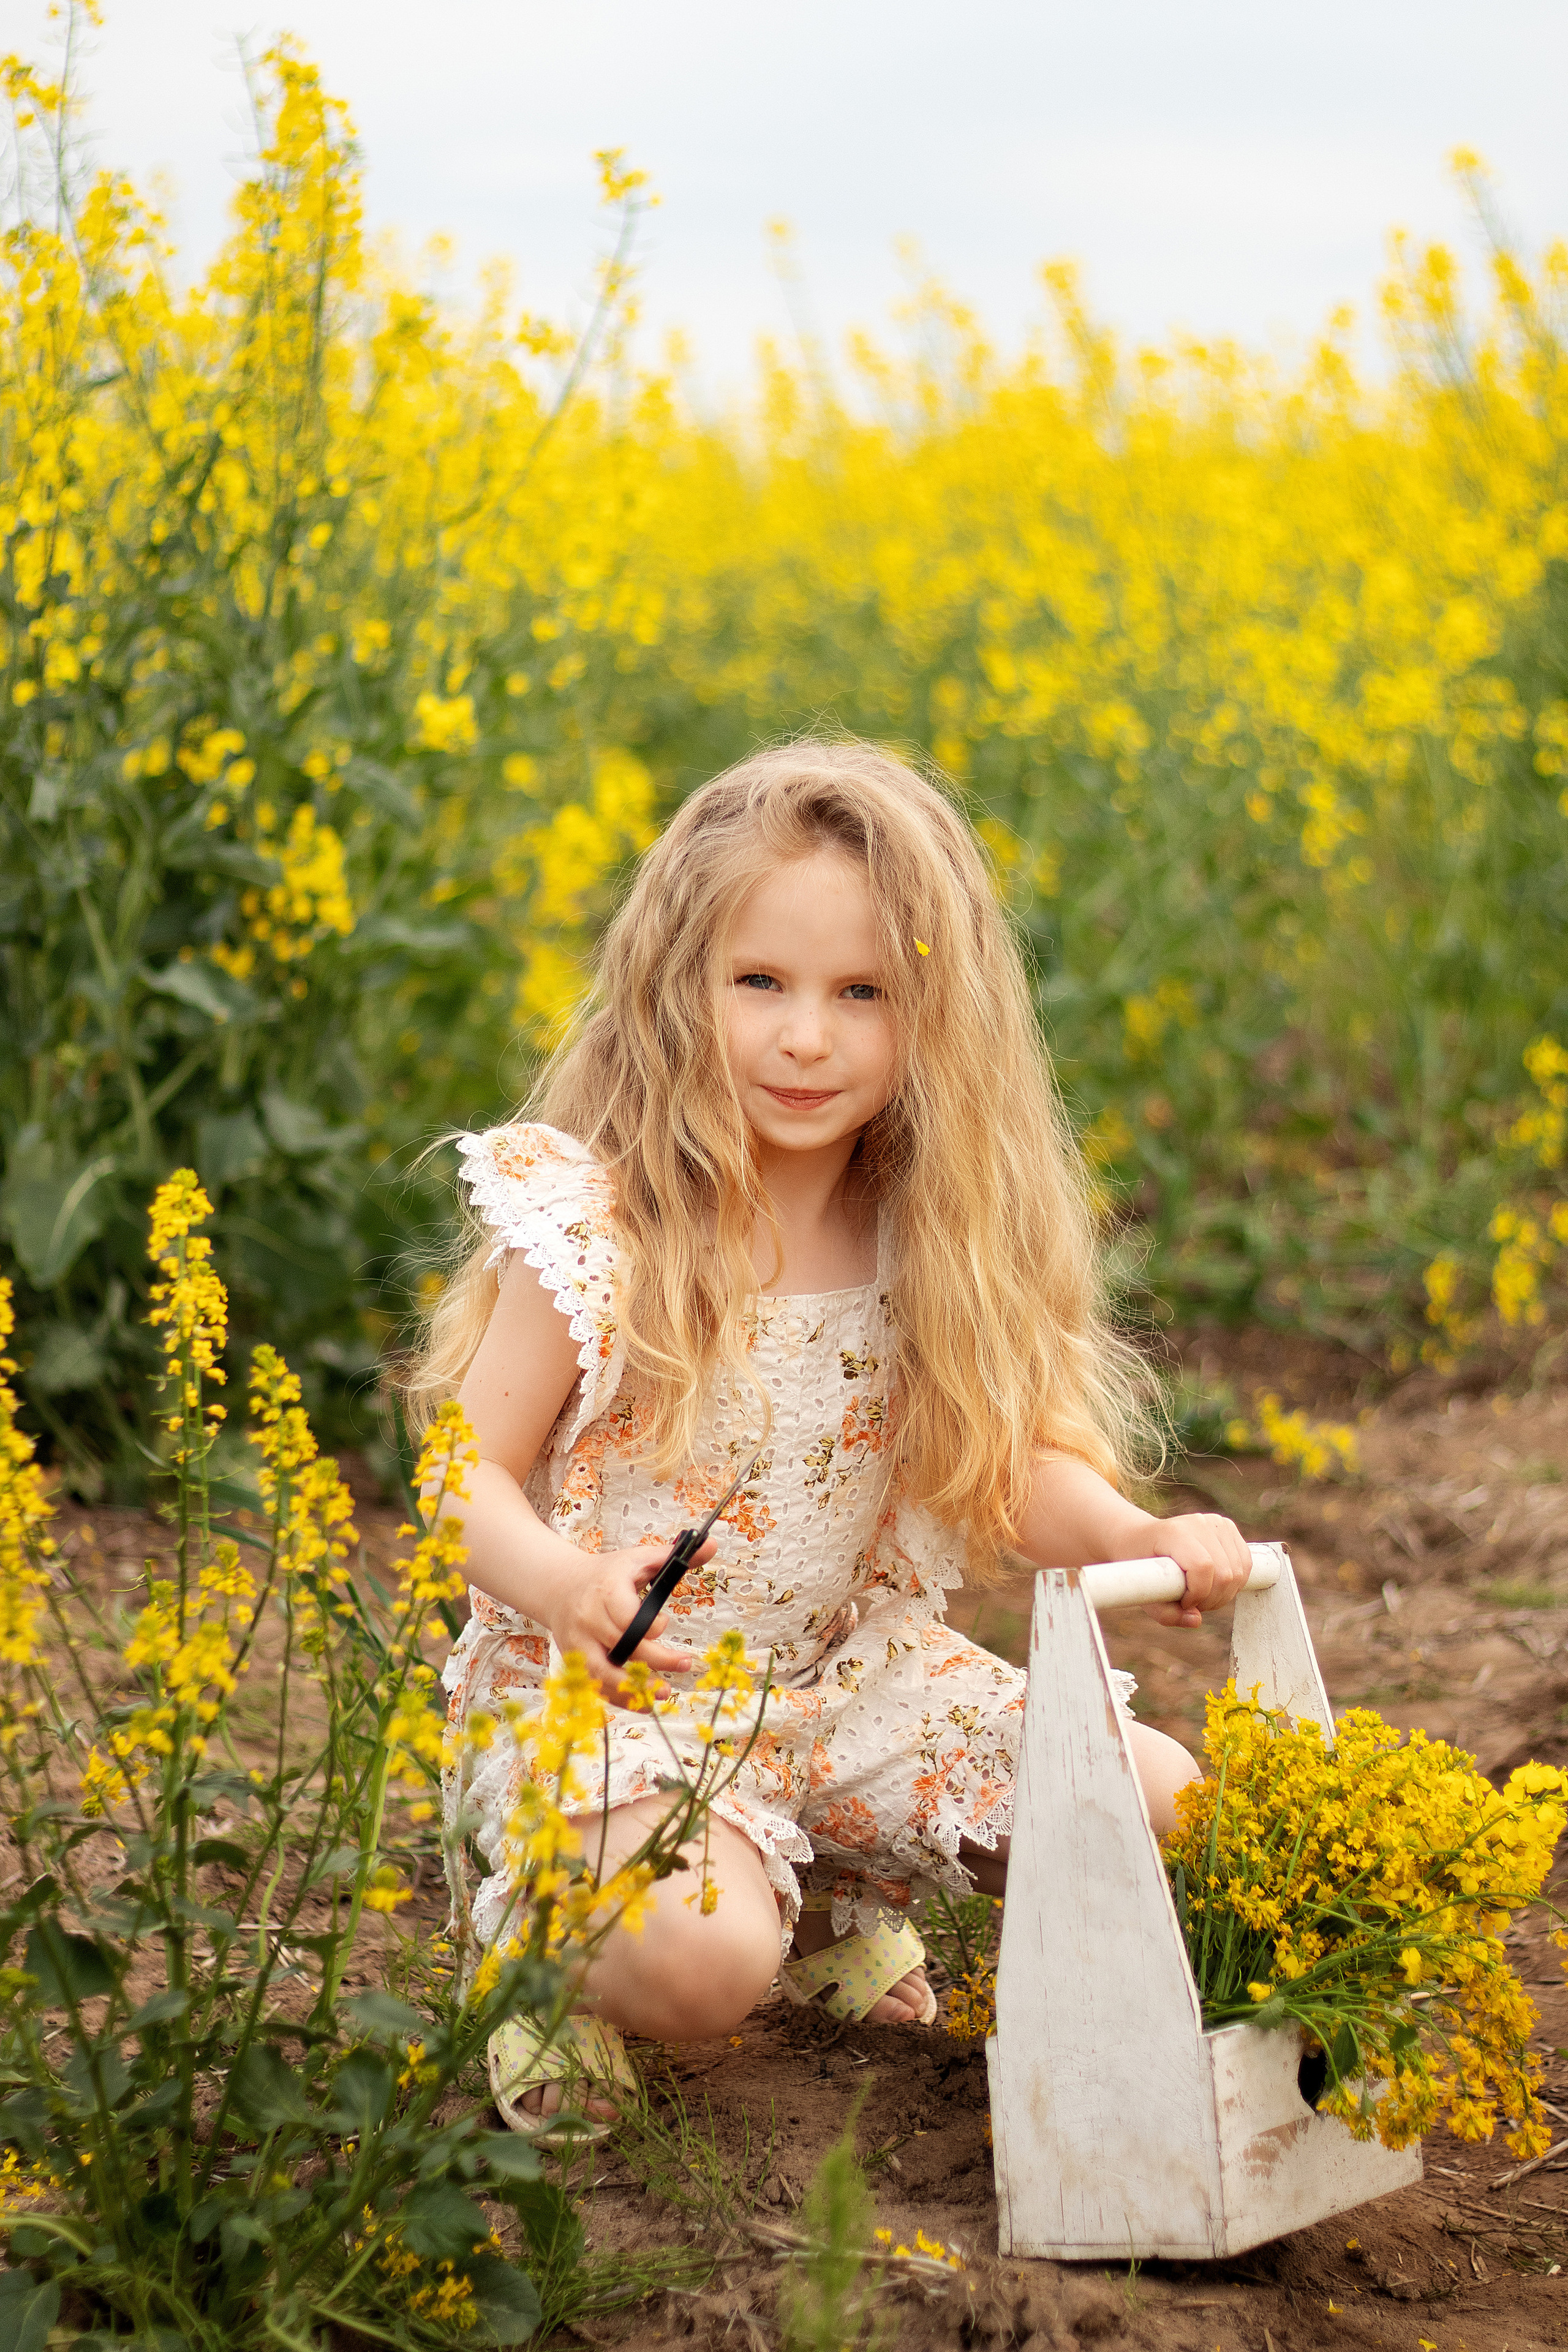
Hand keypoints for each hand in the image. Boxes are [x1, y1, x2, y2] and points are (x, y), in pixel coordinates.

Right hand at [539, 1537, 716, 1699]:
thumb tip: (712, 1544)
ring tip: (663, 1693)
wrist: (560, 1587)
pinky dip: (618, 1697)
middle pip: (623, 1646)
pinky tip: (642, 1703)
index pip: (628, 1616)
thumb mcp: (638, 1559)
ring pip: (604, 1672)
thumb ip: (673, 1556)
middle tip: (685, 1663)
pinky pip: (595, 1684)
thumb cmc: (607, 1574)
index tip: (664, 1624)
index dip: (650, 1626)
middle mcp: (589, 1618)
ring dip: (634, 1688)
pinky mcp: (574, 1659)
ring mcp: (579, 1642)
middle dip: (656, 1658)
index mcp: (606, 1590)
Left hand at [1136, 1511, 1251, 1628]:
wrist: (1143, 1538)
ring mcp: (1216, 1523)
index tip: (1185, 1603)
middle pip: (1224, 1573)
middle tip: (1194, 1603)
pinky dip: (1235, 1583)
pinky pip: (1246, 1564)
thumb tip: (1196, 1620)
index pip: (1203, 1567)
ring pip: (1238, 1572)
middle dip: (1212, 1599)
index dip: (1199, 1593)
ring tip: (1203, 1595)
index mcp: (1175, 1533)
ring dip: (1224, 1594)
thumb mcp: (1145, 1593)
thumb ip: (1167, 1614)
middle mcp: (1199, 1523)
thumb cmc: (1142, 1566)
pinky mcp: (1228, 1527)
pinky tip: (1216, 1586)